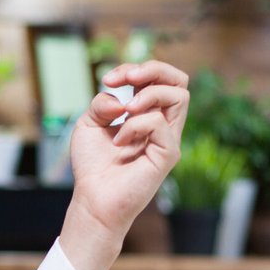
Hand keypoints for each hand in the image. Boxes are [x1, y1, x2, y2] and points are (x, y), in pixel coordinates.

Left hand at [59, 61, 189, 269]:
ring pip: (180, 96)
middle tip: (128, 79)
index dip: (134, 69)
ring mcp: (168, 140)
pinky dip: (135, 125)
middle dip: (154, 69)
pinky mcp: (168, 155)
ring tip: (125, 111)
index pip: (157, 79)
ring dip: (148, 94)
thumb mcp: (89, 124)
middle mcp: (162, 125)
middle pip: (179, 81)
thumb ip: (102, 102)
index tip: (108, 79)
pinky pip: (159, 123)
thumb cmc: (93, 166)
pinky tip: (119, 141)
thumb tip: (122, 98)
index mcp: (146, 115)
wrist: (92, 200)